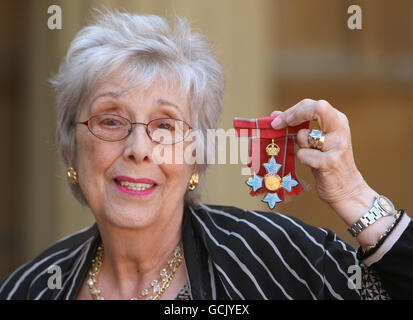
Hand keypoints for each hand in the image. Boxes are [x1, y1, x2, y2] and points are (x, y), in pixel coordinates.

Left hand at [270, 99, 376, 226]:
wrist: (347, 189)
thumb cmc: (326, 163)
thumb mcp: (314, 142)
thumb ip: (298, 127)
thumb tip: (274, 115)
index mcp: (337, 120)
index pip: (314, 105)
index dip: (293, 110)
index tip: (277, 120)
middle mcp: (340, 129)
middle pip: (317, 108)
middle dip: (292, 115)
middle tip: (278, 125)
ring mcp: (337, 145)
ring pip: (303, 135)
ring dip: (299, 147)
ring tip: (311, 156)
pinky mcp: (330, 161)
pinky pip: (303, 155)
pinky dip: (302, 160)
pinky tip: (314, 167)